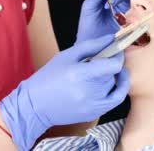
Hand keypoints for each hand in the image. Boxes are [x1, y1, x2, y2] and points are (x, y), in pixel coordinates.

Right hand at [0, 34, 129, 149]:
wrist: (35, 105)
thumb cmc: (48, 77)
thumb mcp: (66, 55)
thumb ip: (91, 46)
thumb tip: (111, 38)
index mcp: (80, 74)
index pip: (113, 65)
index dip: (118, 55)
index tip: (116, 49)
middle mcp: (89, 91)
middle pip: (113, 74)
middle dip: (111, 64)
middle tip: (102, 59)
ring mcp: (92, 105)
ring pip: (115, 86)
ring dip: (111, 77)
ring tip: (98, 71)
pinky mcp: (93, 114)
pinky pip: (114, 100)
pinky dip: (118, 90)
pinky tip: (113, 82)